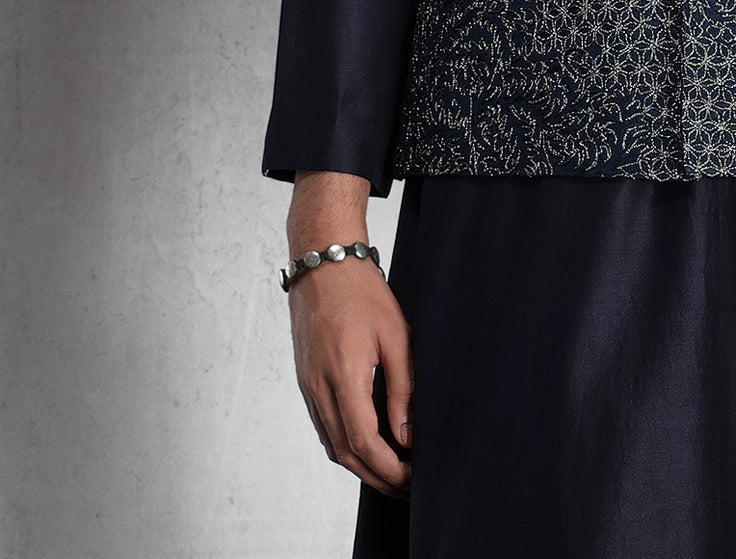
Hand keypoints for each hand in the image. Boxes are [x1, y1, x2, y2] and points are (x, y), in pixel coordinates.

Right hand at [289, 256, 413, 497]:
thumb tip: (408, 437)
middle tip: (408, 488)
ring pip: (332, 445)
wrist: (323, 264)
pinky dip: (345, 448)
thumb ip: (403, 389)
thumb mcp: (396, 335)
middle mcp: (318, 388)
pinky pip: (324, 428)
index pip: (362, 442)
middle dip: (378, 478)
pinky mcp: (305, 383)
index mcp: (342, 375)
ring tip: (393, 475)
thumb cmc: (363, 293)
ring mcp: (308, 387)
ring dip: (362, 467)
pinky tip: (367, 449)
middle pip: (345, 453)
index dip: (388, 469)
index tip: (412, 478)